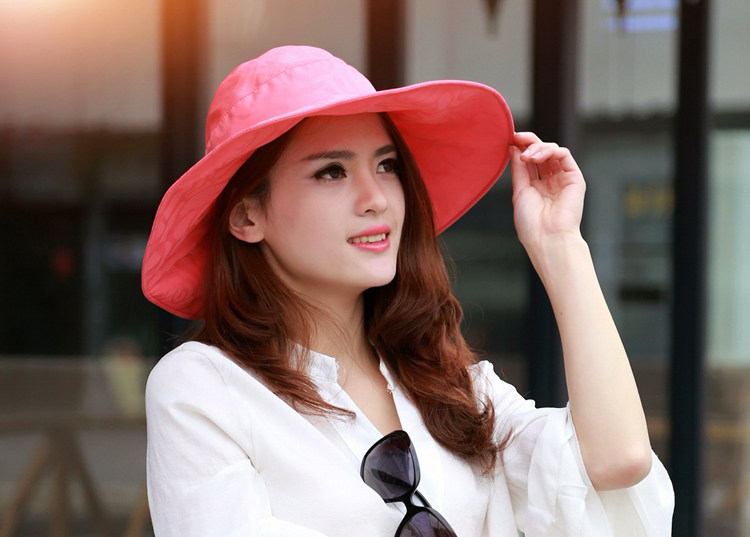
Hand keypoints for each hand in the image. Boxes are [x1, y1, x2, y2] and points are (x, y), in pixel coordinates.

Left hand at [509, 132, 585, 251]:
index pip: (528, 161)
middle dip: (528, 141)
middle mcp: (550, 181)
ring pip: (551, 151)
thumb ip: (519, 168)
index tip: (509, 140)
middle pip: (540, 153)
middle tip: (516, 137)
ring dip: (537, 147)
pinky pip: (563, 154)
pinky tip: (535, 156)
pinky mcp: (574, 178)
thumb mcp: (520, 191)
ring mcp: (562, 179)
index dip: (520, 148)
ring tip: (526, 155)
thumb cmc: (531, 223)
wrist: (547, 238)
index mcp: (535, 187)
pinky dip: (549, 150)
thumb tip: (513, 147)